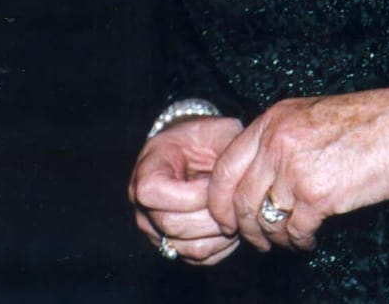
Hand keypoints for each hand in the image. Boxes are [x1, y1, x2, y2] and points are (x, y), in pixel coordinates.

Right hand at [130, 116, 244, 264]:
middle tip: (236, 200)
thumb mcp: (218, 131)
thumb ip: (227, 148)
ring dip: (220, 232)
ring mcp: (156, 230)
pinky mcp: (173, 246)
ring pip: (187, 247)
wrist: (197, 153)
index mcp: (147, 171)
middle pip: (172, 225)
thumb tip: (244, 175)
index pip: (152, 193)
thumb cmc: (208, 139)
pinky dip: (222, 245)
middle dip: (212, 214)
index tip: (218, 182)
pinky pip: (198, 257)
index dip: (191, 192)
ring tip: (237, 211)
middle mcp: (143, 206)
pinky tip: (233, 224)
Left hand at [209, 87, 388, 251]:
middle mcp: (278, 144)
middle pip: (239, 199)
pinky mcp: (318, 196)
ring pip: (265, 219)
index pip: (224, 167)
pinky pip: (295, 230)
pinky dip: (299, 241)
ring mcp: (295, 170)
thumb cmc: (370, 121)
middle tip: (254, 238)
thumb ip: (280, 138)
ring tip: (286, 241)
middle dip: (243, 227)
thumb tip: (255, 175)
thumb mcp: (313, 115)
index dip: (218, 199)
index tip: (224, 216)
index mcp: (273, 120)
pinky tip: (309, 239)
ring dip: (273, 237)